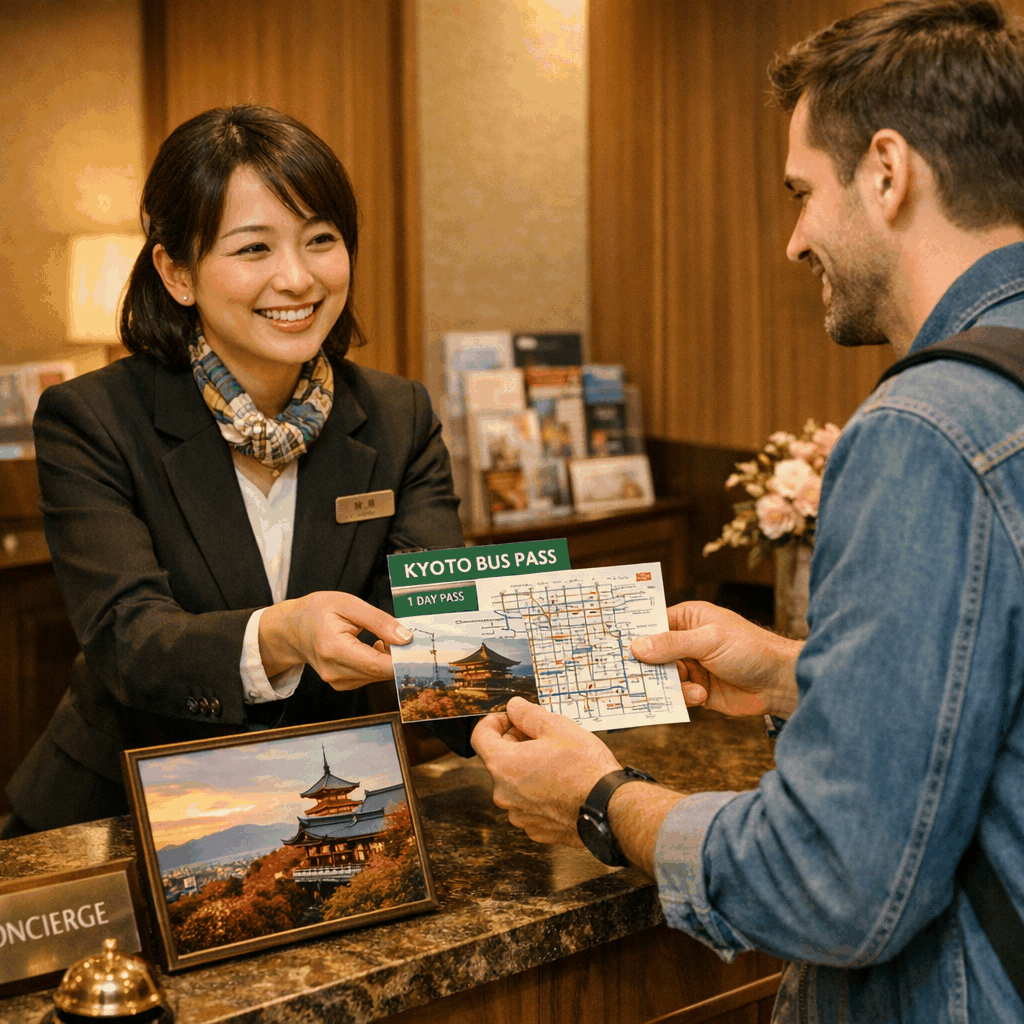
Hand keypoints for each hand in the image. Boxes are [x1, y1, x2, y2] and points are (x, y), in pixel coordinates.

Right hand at [259, 591, 411, 689]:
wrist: (294, 628)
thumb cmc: (319, 611)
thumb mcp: (349, 604)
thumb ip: (379, 621)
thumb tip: (405, 637)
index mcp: (333, 648)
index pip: (376, 664)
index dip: (401, 660)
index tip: (420, 650)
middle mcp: (333, 671)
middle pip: (379, 672)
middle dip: (398, 656)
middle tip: (405, 635)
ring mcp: (336, 681)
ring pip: (376, 676)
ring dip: (387, 659)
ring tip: (381, 637)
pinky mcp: (341, 684)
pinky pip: (369, 677)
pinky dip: (377, 664)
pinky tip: (373, 648)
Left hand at [472, 697, 621, 845]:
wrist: (610, 809)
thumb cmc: (586, 769)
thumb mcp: (557, 726)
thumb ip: (528, 714)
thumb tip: (513, 707)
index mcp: (503, 766)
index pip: (480, 736)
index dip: (495, 721)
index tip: (512, 718)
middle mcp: (504, 794)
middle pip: (499, 759)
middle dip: (517, 743)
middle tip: (543, 736)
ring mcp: (519, 814)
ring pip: (515, 783)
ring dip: (529, 768)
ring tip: (557, 761)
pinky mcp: (536, 829)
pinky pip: (529, 803)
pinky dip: (540, 791)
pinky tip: (562, 784)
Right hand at [631, 601, 801, 718]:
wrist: (780, 682)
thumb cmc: (750, 649)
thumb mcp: (708, 641)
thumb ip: (671, 644)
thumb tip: (636, 646)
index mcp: (688, 619)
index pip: (652, 624)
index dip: (635, 635)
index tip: (615, 647)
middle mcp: (686, 642)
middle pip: (652, 654)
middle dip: (647, 666)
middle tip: (634, 676)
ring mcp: (691, 667)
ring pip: (662, 678)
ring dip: (672, 685)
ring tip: (691, 687)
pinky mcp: (697, 690)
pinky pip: (676, 695)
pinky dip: (684, 697)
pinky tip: (701, 696)